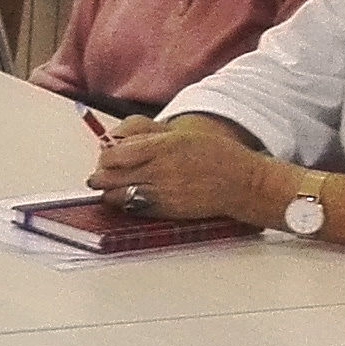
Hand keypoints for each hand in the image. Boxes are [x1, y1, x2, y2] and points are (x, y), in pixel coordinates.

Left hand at [85, 116, 275, 222]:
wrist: (244, 183)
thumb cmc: (216, 155)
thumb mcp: (181, 135)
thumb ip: (148, 137)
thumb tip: (117, 142)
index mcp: (163, 146)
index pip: (115, 153)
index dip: (105, 157)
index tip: (106, 157)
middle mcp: (160, 169)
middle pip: (110, 175)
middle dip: (101, 176)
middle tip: (100, 176)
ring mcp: (163, 191)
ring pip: (118, 195)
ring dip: (110, 192)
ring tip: (110, 189)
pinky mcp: (168, 210)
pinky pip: (135, 208)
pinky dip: (126, 204)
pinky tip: (129, 199)